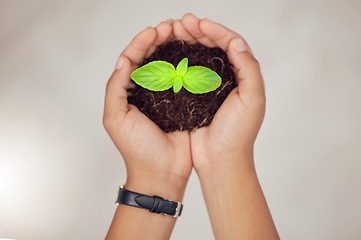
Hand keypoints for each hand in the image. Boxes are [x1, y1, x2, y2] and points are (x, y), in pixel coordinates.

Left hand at [103, 22, 191, 196]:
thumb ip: (115, 88)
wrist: (162, 171)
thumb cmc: (137, 148)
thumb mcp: (116, 117)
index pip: (132, 60)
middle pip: (150, 58)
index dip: (141, 43)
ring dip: (173, 48)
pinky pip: (184, 80)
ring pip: (168, 65)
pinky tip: (193, 53)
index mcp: (128, 93)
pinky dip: (187, 65)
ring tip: (181, 34)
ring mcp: (166, 96)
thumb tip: (123, 60)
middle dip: (159, 40)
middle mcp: (146, 91)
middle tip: (170, 27)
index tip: (154, 31)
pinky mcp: (183, 103)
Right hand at [171, 14, 278, 239]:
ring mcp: (208, 87)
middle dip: (197, 32)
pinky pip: (185, 73)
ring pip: (197, 57)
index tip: (199, 23)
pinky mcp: (193, 97)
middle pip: (212, 47)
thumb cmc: (238, 133)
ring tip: (172, 31)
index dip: (215, 31)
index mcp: (243, 76)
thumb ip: (249, 68)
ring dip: (186, 42)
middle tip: (181, 23)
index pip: (230, 44)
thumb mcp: (252, 99)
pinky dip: (177, 60)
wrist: (220, 160)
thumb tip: (236, 41)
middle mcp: (227, 78)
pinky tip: (167, 53)